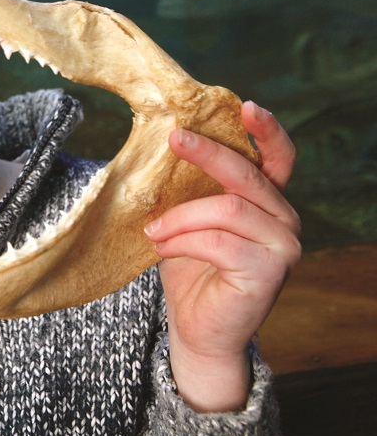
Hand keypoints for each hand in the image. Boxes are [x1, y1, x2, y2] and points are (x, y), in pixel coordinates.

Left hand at [145, 101, 300, 411]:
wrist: (197, 330)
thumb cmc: (190, 269)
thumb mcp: (187, 220)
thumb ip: (190, 190)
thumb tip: (159, 148)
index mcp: (267, 202)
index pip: (279, 159)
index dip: (267, 131)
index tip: (246, 106)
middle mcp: (284, 220)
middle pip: (247, 176)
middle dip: (208, 154)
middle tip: (173, 139)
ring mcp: (283, 247)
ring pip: (227, 209)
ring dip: (180, 216)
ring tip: (152, 229)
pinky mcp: (268, 273)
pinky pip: (219, 241)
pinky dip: (183, 240)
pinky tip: (161, 247)